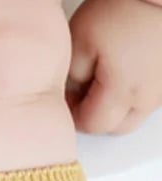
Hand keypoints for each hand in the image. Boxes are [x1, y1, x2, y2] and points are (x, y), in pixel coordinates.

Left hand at [67, 0, 161, 133]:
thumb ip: (70, 78)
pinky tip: (130, 69)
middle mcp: (150, 96)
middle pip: (117, 127)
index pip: (92, 125)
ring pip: (136, 114)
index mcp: (124, 91)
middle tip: (88, 89)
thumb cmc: (123, 6)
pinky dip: (137, 91)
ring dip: (119, 106)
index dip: (75, 114)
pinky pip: (151, 97)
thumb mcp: (80, 41)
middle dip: (98, 114)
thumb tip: (72, 97)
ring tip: (110, 77)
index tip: (70, 95)